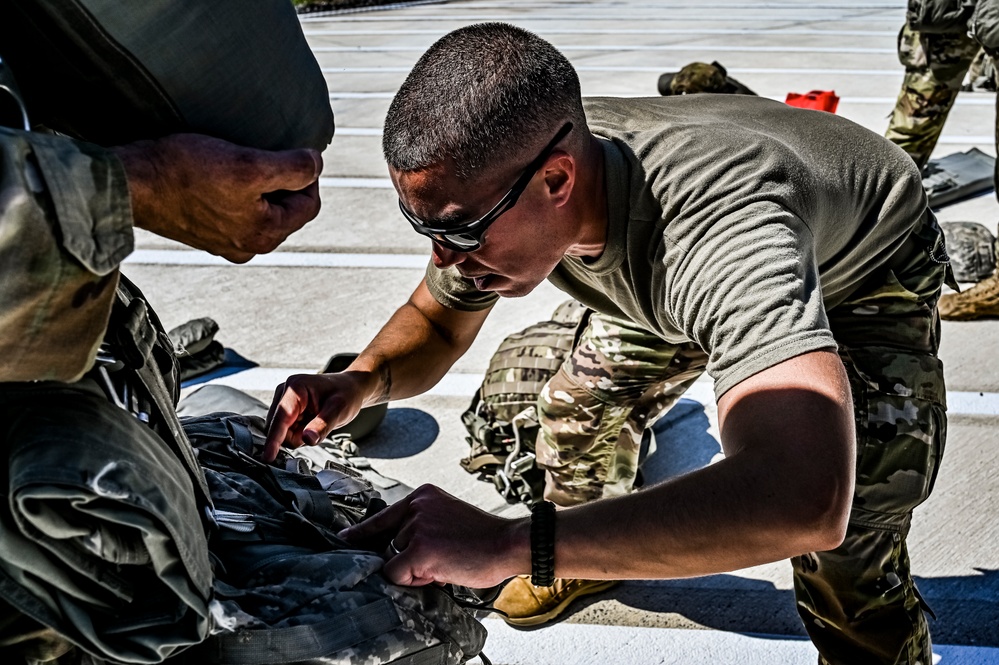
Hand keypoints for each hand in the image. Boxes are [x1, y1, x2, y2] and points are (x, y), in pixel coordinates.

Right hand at [112, 133, 321, 262]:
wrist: (129, 183)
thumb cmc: (185, 173)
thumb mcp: (248, 165)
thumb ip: (292, 168)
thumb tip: (316, 165)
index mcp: (264, 236)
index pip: (310, 204)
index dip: (308, 174)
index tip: (292, 150)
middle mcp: (247, 246)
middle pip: (286, 209)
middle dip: (282, 180)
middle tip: (265, 152)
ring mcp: (224, 241)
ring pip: (260, 208)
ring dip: (258, 184)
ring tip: (240, 160)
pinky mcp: (203, 230)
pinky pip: (234, 209)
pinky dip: (235, 190)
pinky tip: (219, 171)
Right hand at [263, 371, 371, 461]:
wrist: (350, 388)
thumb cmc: (346, 394)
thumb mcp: (339, 410)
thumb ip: (322, 426)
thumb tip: (307, 439)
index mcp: (296, 388)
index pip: (280, 418)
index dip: (274, 439)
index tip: (268, 457)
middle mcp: (285, 392)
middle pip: (278, 428)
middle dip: (295, 436)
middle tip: (317, 429)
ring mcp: (284, 401)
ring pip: (281, 432)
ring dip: (298, 436)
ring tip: (316, 424)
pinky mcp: (287, 409)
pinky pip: (286, 431)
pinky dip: (299, 434)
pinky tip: (311, 424)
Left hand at [337, 485, 528, 588]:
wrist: (508, 543)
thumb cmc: (482, 538)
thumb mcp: (446, 517)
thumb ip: (419, 527)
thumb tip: (394, 554)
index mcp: (422, 495)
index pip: (382, 516)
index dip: (362, 531)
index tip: (344, 538)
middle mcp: (416, 506)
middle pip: (389, 544)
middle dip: (409, 559)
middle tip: (443, 557)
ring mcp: (416, 526)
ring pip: (394, 560)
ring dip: (416, 570)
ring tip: (447, 561)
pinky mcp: (418, 548)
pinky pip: (397, 573)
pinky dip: (414, 579)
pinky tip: (440, 570)